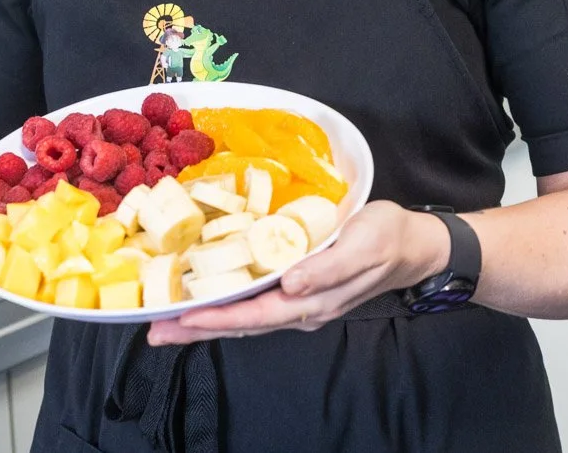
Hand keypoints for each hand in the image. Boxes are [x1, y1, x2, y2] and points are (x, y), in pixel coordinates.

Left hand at [146, 201, 449, 344]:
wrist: (415, 243)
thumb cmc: (388, 238)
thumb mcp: (361, 245)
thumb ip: (326, 268)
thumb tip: (288, 285)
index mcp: (312, 301)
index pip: (254, 316)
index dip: (215, 319)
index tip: (179, 319)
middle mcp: (300, 307)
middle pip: (240, 323)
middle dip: (196, 328)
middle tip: (152, 330)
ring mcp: (300, 301)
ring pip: (244, 316)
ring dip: (205, 320)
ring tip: (167, 321)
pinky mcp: (299, 287)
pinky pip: (255, 301)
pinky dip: (226, 304)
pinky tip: (208, 298)